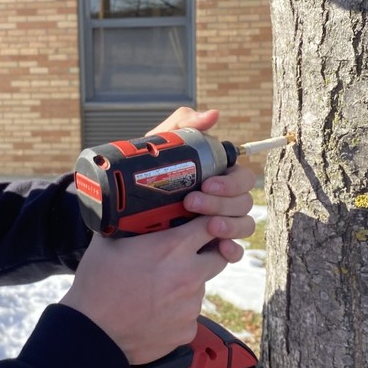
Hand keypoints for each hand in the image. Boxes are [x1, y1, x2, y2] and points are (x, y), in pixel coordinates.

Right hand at [61, 208, 252, 364]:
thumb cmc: (97, 286)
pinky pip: (188, 315)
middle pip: (220, 257)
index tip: (202, 224)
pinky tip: (154, 311)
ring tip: (156, 289)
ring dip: (186, 285)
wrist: (93, 333)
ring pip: (200, 288)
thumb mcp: (108, 242)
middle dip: (208, 253)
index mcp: (173, 248)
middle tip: (186, 256)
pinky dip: (176, 312)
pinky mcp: (187, 330)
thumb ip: (127, 223)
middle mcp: (189, 276)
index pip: (211, 224)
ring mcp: (190, 306)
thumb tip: (125, 209)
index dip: (208, 222)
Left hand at [147, 105, 256, 264]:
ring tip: (207, 226)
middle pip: (243, 202)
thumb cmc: (146, 174)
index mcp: (220, 177)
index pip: (242, 179)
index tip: (206, 183)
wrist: (123, 211)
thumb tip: (213, 115)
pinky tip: (221, 248)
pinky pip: (234, 251)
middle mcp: (225, 201)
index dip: (230, 182)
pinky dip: (233, 250)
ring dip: (230, 225)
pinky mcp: (211, 246)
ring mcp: (221, 224)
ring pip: (244, 225)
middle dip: (221, 203)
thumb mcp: (160, 147)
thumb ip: (183, 125)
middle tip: (191, 202)